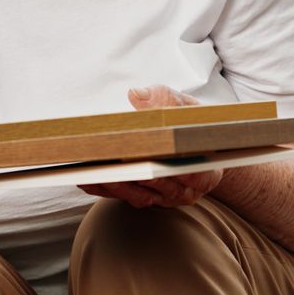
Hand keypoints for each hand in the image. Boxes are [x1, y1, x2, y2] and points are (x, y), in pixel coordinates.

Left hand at [77, 84, 223, 209]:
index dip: (162, 164)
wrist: (201, 146)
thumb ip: (166, 100)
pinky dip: (106, 189)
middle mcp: (187, 190)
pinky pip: (125, 197)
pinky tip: (87, 178)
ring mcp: (166, 198)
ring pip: (139, 195)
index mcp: (206, 170)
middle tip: (107, 162)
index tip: (138, 154)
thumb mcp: (189, 108)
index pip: (186, 171)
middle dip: (132, 175)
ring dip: (115, 184)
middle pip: (157, 186)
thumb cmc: (194, 125)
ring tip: (91, 170)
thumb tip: (136, 95)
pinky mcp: (148, 199)